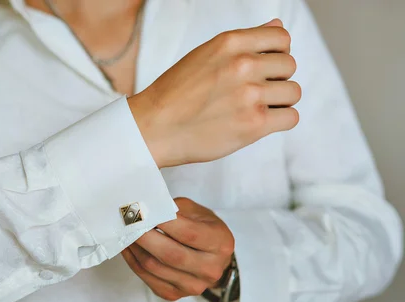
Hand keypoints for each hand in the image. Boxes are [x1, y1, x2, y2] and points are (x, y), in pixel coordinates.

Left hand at [121, 198, 234, 300]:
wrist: (210, 257)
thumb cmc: (203, 228)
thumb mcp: (196, 212)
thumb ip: (174, 209)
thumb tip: (145, 209)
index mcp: (221, 244)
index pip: (189, 233)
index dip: (164, 221)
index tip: (144, 210)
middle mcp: (210, 269)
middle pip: (170, 254)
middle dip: (144, 236)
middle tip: (128, 221)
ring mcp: (193, 286)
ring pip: (154, 267)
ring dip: (135, 247)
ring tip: (125, 231)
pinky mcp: (174, 294)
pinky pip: (146, 277)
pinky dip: (133, 260)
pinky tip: (129, 246)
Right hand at [128, 19, 300, 167]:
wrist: (153, 128)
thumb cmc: (174, 95)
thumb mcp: (205, 55)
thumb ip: (244, 42)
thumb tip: (278, 28)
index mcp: (230, 43)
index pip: (282, 39)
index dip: (276, 55)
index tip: (262, 70)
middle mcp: (243, 65)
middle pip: (289, 66)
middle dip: (275, 80)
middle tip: (251, 94)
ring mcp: (250, 95)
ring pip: (293, 92)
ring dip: (278, 102)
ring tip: (252, 109)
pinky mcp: (254, 124)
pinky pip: (291, 117)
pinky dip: (279, 121)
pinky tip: (258, 123)